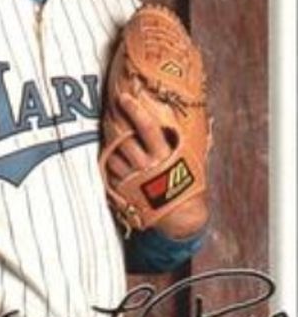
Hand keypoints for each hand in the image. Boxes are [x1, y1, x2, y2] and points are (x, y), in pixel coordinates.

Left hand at [105, 93, 207, 237]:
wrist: (180, 218)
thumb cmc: (189, 186)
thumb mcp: (195, 161)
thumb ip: (197, 140)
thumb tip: (210, 118)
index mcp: (165, 155)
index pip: (147, 127)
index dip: (135, 111)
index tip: (124, 97)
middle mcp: (147, 165)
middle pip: (124, 138)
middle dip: (114, 122)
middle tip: (110, 110)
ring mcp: (132, 178)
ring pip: (112, 153)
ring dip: (108, 139)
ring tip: (107, 129)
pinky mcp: (123, 189)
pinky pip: (109, 170)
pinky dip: (107, 159)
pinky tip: (108, 152)